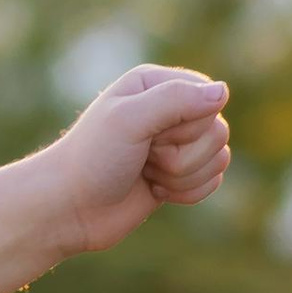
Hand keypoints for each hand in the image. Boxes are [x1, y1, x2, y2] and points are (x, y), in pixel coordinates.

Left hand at [45, 63, 230, 255]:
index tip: (149, 137)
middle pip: (218, 132)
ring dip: (182, 177)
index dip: (186, 127)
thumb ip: (175, 100)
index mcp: (155, 83)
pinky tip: (155, 191)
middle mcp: (169, 108)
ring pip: (220, 158)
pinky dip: (187, 193)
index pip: (208, 100)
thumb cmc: (92, 159)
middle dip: (181, 157)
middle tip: (143, 158)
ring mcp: (176, 143)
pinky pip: (214, 180)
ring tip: (146, 174)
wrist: (69, 209)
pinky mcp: (180, 174)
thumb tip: (222, 93)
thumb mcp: (129, 120)